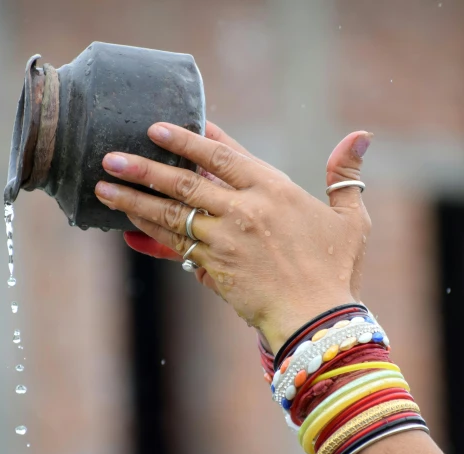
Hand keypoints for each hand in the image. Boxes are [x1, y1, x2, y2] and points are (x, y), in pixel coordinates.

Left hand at [94, 122, 371, 351]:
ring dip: (134, 196)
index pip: (225, 155)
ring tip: (102, 183)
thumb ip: (345, 176)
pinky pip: (174, 244)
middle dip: (146, 164)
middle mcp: (244, 209)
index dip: (192, 137)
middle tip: (111, 153)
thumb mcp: (350, 219)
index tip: (162, 125)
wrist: (317, 319)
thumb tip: (361, 135)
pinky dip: (148, 232)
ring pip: (171, 211)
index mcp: (274, 189)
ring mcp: (225, 238)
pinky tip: (125, 223)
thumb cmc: (337, 269)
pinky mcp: (213, 267)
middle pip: (186, 179)